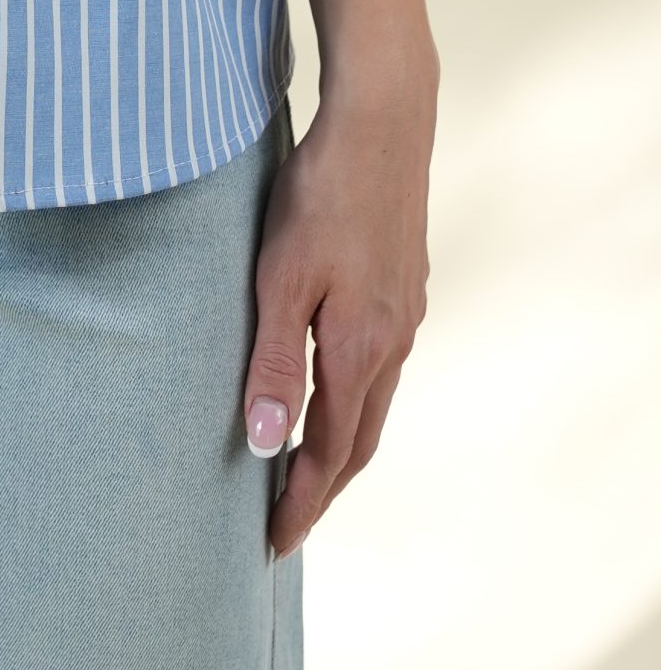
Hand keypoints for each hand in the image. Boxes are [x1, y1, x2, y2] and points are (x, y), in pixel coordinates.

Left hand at [242, 69, 436, 559]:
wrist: (381, 124)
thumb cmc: (320, 196)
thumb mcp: (281, 277)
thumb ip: (273, 362)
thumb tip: (266, 445)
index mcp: (360, 349)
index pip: (330, 452)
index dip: (301, 502)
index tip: (272, 544)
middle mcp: (392, 342)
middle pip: (359, 440)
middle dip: (321, 488)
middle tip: (283, 524)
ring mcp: (404, 314)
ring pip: (373, 403)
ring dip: (339, 445)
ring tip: (302, 470)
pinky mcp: (403, 286)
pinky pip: (379, 366)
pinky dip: (353, 400)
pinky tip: (331, 389)